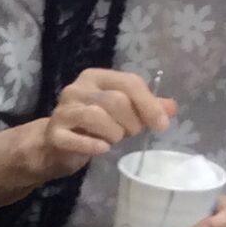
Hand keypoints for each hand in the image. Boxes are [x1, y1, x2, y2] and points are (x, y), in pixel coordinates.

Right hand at [30, 68, 173, 176]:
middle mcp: (77, 89)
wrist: (56, 146)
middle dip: (131, 122)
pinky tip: (102, 149)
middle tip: (130, 134)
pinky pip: (77, 139)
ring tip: (113, 140)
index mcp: (96, 77)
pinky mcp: (54, 134)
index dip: (148, 104)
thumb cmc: (93, 126)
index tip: (161, 125)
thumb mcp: (122, 113)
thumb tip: (171, 109)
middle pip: (116, 100)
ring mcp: (63, 110)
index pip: (129, 82)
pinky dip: (94, 146)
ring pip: (96, 116)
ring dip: (113, 133)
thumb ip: (145, 108)